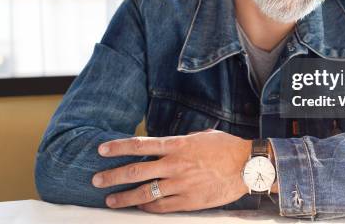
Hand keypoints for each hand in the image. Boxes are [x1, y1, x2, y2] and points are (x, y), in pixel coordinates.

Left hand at [91, 129, 251, 212]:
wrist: (247, 166)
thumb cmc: (226, 148)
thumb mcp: (201, 137)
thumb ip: (180, 142)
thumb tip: (165, 146)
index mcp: (177, 145)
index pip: (140, 145)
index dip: (118, 147)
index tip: (102, 149)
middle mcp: (175, 165)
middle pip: (136, 171)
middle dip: (113, 176)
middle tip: (96, 180)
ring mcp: (181, 184)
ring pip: (145, 193)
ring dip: (125, 197)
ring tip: (110, 200)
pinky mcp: (189, 201)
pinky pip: (162, 207)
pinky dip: (148, 208)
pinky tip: (139, 208)